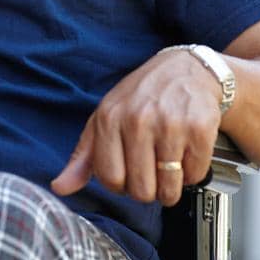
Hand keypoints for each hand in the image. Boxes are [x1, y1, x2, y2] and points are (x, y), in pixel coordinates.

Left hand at [51, 49, 222, 206]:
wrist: (185, 69)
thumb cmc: (142, 96)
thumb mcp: (106, 118)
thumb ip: (83, 155)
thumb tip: (61, 187)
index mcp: (110, 118)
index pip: (110, 178)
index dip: (121, 185)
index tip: (128, 176)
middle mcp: (138, 120)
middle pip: (141, 190)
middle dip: (148, 189)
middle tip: (152, 171)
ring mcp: (170, 124)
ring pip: (169, 188)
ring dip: (171, 185)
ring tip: (170, 164)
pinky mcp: (199, 128)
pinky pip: (195, 175)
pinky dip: (193, 172)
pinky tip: (187, 153)